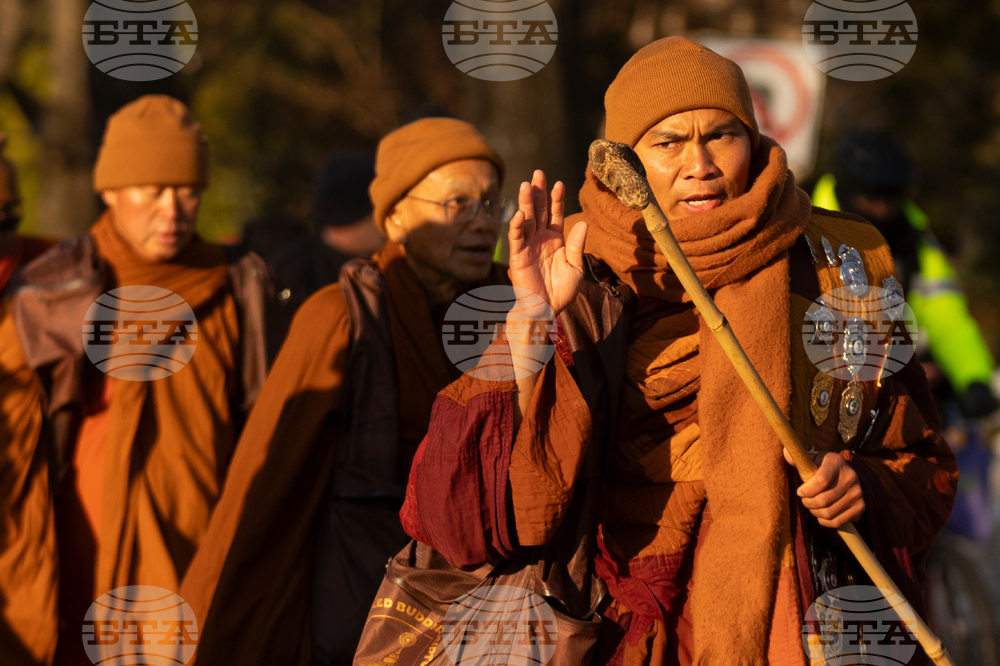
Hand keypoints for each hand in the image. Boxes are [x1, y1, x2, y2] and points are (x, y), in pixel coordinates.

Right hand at [507, 170, 587, 315]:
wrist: (546, 310)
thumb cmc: (561, 292)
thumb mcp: (575, 267)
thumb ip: (577, 245)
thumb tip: (583, 222)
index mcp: (555, 239)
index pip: (554, 214)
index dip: (556, 199)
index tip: (559, 183)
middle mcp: (540, 239)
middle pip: (539, 211)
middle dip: (539, 192)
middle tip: (538, 173)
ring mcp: (528, 246)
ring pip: (526, 219)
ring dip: (526, 202)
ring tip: (527, 185)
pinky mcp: (518, 256)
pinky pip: (516, 238)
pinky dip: (516, 226)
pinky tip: (520, 213)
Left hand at [784, 448, 864, 528]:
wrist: (844, 475)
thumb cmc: (821, 467)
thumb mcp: (812, 459)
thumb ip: (798, 457)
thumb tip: (786, 453)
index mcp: (836, 462)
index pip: (821, 481)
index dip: (807, 490)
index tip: (800, 492)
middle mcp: (851, 477)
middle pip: (823, 500)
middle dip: (808, 503)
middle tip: (804, 500)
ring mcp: (857, 493)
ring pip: (828, 512)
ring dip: (815, 512)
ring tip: (812, 506)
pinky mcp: (861, 506)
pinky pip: (838, 522)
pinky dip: (825, 522)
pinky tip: (821, 514)